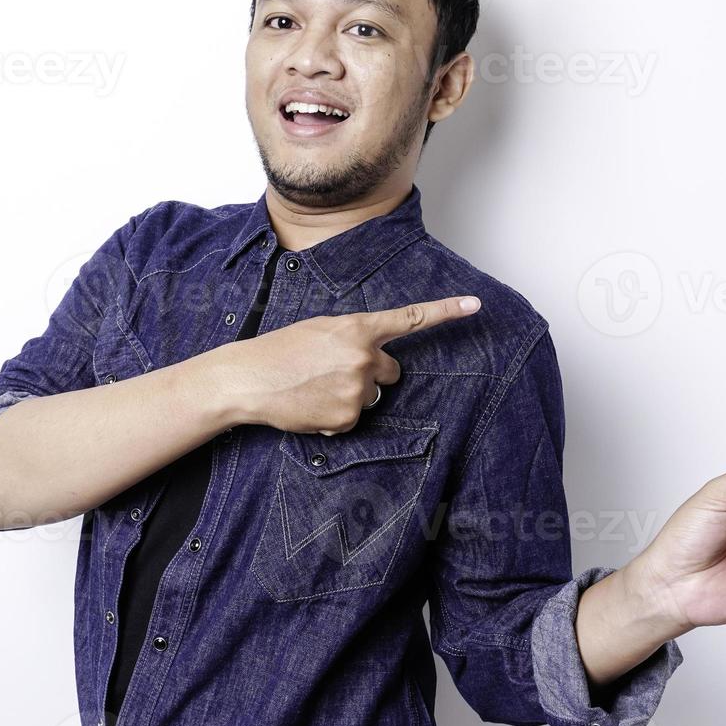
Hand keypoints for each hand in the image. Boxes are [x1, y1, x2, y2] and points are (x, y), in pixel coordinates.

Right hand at [227, 295, 480, 434]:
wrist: (249, 378)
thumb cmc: (281, 350)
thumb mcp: (321, 329)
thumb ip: (354, 338)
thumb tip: (374, 359)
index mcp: (358, 328)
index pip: (411, 319)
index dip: (446, 312)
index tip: (476, 305)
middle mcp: (364, 357)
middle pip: (392, 371)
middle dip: (372, 373)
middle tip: (334, 371)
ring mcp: (358, 389)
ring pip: (371, 396)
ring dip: (351, 395)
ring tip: (315, 387)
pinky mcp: (348, 417)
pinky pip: (353, 419)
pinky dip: (335, 416)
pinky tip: (311, 405)